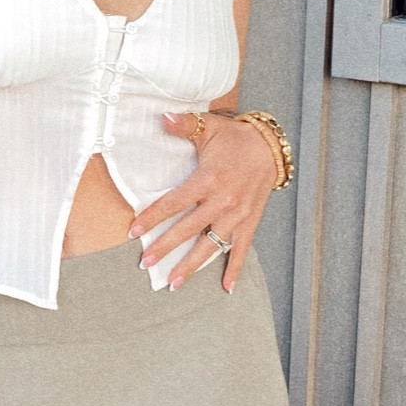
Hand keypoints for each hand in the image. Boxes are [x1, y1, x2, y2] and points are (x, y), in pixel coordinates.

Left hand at [129, 111, 277, 291]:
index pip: (175, 202)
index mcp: (209, 178)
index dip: (153, 217)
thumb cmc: (235, 138)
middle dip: (166, 248)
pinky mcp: (250, 221)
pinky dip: (235, 269)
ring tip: (174, 283)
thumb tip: (162, 117)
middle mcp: (223, 200)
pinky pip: (241, 249)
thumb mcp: (209, 127)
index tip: (133, 231)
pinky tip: (226, 287)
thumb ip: (184, 125)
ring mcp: (238, 214)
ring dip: (192, 265)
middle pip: (189, 229)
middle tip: (145, 263)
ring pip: (212, 245)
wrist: (271, 147)